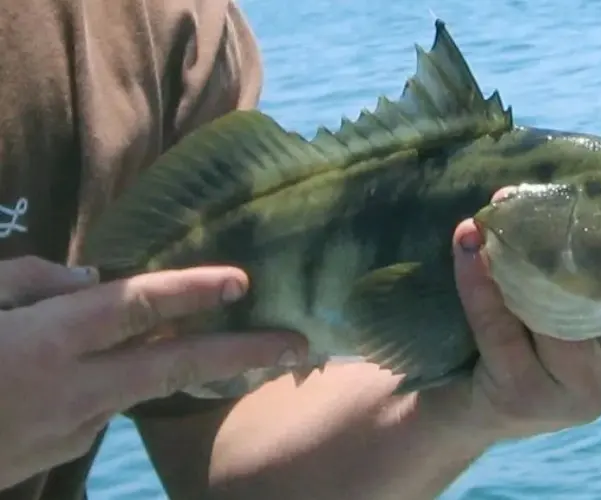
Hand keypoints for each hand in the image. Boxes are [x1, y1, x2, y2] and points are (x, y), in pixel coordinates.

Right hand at [0, 256, 305, 488]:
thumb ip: (31, 280)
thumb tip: (88, 276)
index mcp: (47, 339)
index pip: (137, 306)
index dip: (193, 290)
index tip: (244, 281)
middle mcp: (74, 388)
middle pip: (176, 366)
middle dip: (243, 355)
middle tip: (299, 344)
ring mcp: (71, 429)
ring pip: (141, 387)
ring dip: (180, 367)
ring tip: (228, 346)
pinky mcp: (60, 454)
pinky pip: (100, 407)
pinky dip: (110, 385)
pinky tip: (85, 375)